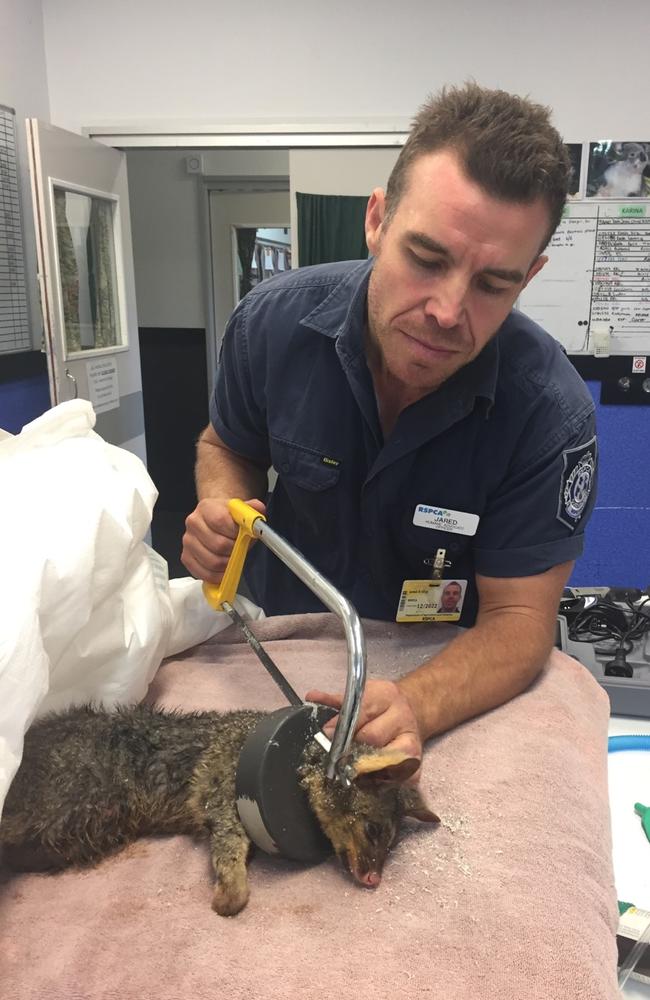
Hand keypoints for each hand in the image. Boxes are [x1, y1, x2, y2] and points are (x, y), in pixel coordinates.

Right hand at [181, 497, 265, 582]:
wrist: (213, 520)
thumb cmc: (227, 518)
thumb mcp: (242, 509)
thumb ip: (252, 509)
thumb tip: (259, 510)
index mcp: (206, 508)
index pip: (220, 521)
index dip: (235, 532)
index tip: (243, 535)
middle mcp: (193, 523)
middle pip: (217, 544)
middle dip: (234, 550)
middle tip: (241, 549)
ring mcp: (188, 541)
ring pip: (212, 561)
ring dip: (228, 564)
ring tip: (233, 557)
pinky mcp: (186, 557)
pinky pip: (204, 573)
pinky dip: (218, 575)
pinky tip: (224, 569)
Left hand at [305, 679, 422, 783]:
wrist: (412, 710)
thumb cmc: (381, 705)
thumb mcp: (363, 694)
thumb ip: (339, 700)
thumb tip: (312, 698)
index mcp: (387, 696)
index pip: (362, 711)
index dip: (342, 724)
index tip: (327, 733)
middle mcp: (402, 718)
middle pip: (372, 737)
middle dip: (351, 748)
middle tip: (338, 756)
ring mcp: (413, 741)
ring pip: (384, 761)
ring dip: (365, 769)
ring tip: (351, 770)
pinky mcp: (417, 764)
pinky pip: (399, 779)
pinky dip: (384, 783)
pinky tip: (372, 779)